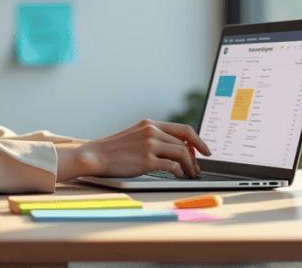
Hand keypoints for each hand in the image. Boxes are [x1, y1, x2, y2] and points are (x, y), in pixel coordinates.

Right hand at [56, 119, 211, 181]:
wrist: (95, 155)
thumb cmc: (115, 149)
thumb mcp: (136, 135)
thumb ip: (155, 138)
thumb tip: (178, 149)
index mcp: (150, 124)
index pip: (184, 129)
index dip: (198, 140)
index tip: (205, 150)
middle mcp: (152, 132)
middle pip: (185, 143)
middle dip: (195, 158)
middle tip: (197, 169)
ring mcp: (149, 145)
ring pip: (182, 154)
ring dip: (189, 167)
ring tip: (190, 174)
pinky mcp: (147, 161)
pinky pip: (172, 167)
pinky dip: (179, 173)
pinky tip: (178, 176)